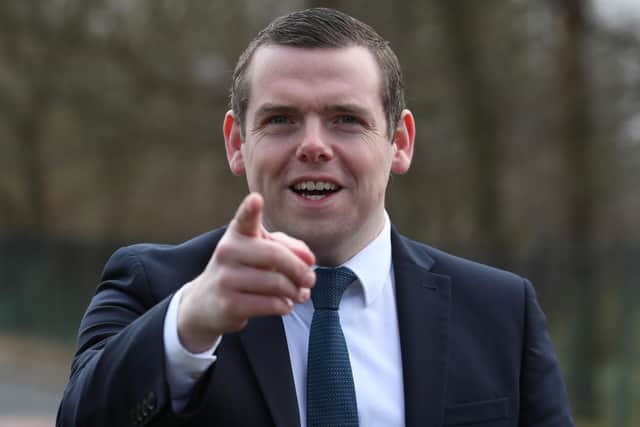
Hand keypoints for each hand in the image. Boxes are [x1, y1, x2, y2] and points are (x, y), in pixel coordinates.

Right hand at [177, 192, 315, 352]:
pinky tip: (285, 304)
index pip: (244, 218)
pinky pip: (271, 304)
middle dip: (300, 270)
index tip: (256, 199)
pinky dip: (285, 305)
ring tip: (300, 294)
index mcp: (238, 233)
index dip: (250, 209)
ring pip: (276, 283)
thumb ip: (288, 247)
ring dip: (295, 291)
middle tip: (311, 279)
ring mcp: (226, 278)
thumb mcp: (261, 251)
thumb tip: (309, 260)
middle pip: (275, 256)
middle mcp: (228, 251)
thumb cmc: (244, 269)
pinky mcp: (229, 304)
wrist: (207, 302)